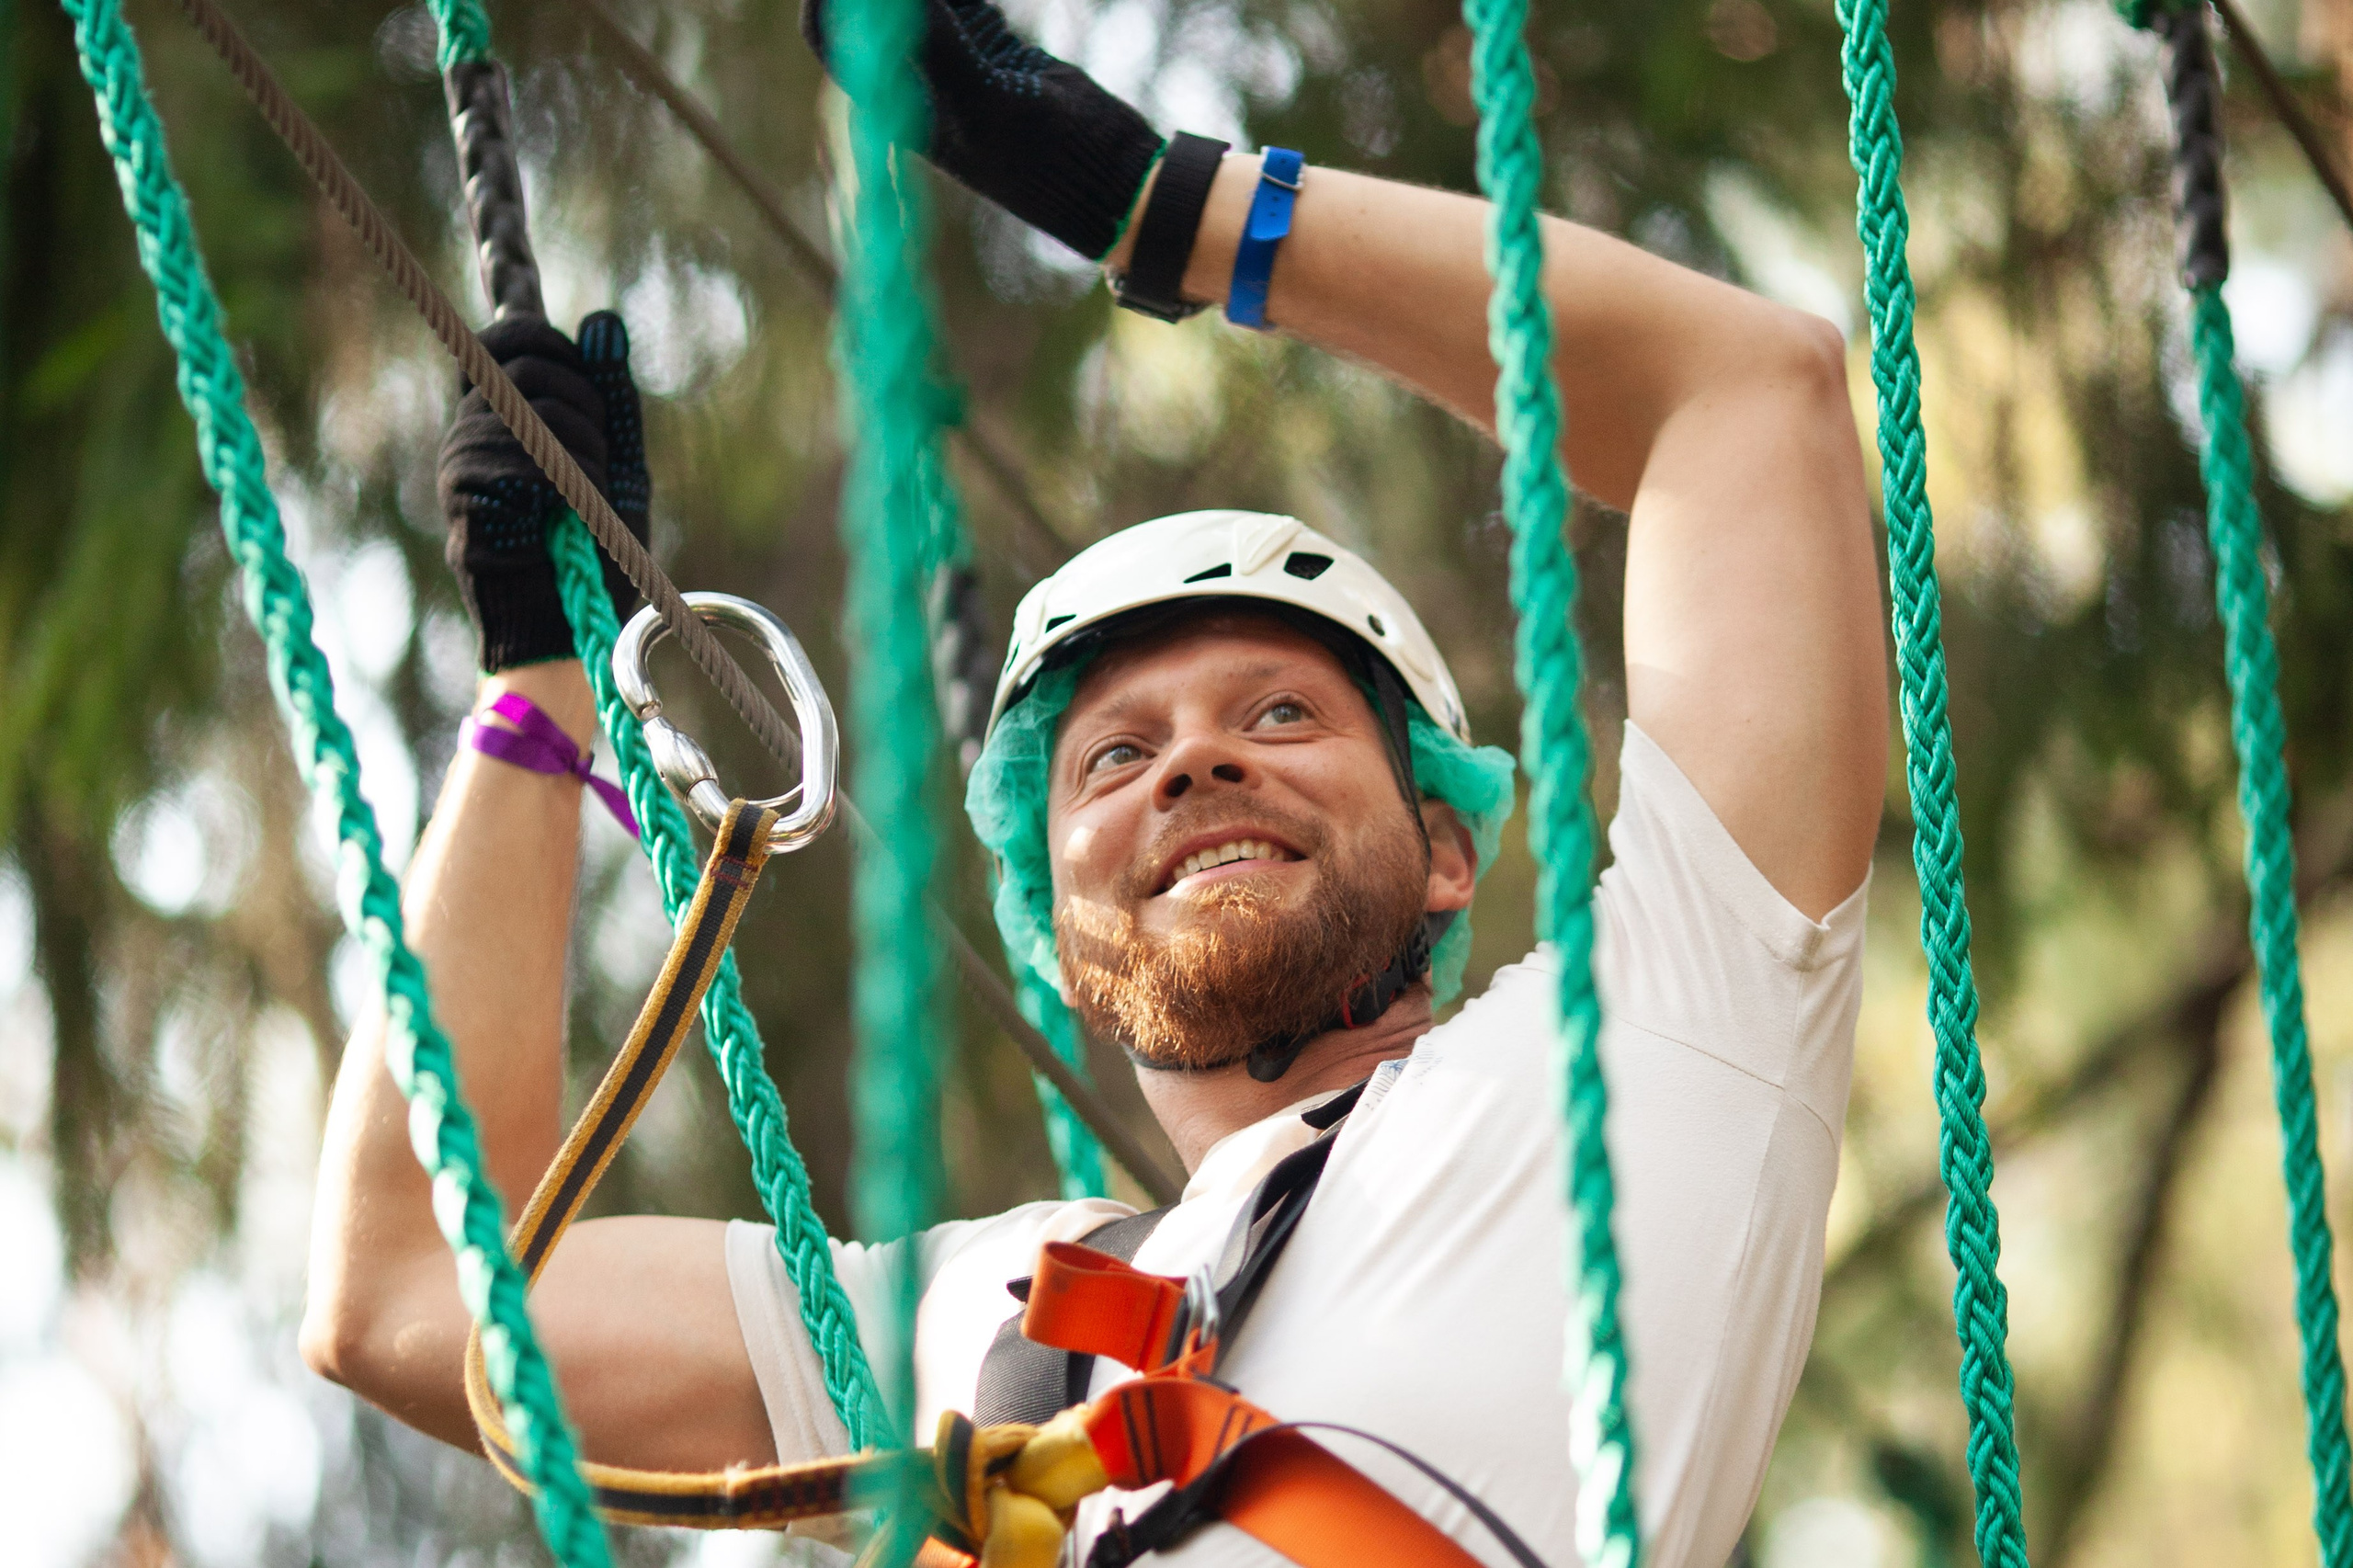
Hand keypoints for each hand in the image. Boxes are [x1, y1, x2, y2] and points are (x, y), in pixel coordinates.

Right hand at [437, 311, 651, 672]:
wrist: (573, 630)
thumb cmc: (595, 554)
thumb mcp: (617, 464)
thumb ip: (611, 398)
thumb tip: (603, 320)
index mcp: (499, 419)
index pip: (506, 336)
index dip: (541, 334)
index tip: (575, 359)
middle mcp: (469, 431)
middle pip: (521, 349)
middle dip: (580, 387)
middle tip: (601, 449)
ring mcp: (462, 461)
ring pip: (538, 402)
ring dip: (588, 446)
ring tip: (588, 500)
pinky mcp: (467, 495)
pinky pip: (535, 452)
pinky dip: (574, 481)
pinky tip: (570, 519)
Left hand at [801, 0, 1161, 259]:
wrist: (1110, 176)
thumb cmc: (1046, 158)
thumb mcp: (989, 101)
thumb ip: (939, 40)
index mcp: (895, 103)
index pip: (830, 33)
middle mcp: (912, 77)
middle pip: (869, 9)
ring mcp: (950, 57)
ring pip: (918, 0)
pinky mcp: (988, 42)